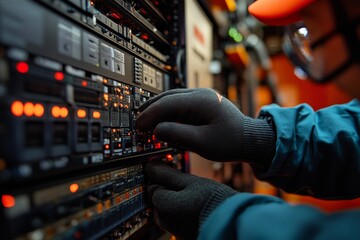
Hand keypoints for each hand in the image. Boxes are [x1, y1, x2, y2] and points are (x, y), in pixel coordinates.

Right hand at [137, 88, 274, 162]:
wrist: (250, 138)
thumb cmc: (230, 142)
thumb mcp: (203, 143)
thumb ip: (178, 135)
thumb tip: (156, 130)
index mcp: (201, 101)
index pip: (167, 104)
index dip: (150, 114)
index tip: (139, 126)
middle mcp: (200, 94)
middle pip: (168, 97)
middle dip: (151, 109)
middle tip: (138, 122)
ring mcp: (202, 96)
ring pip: (172, 98)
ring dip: (158, 108)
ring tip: (145, 119)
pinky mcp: (202, 102)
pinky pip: (180, 103)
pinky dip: (168, 110)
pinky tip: (161, 118)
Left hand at [146, 161, 235, 239]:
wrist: (233, 223)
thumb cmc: (213, 202)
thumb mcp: (190, 181)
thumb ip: (167, 174)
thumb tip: (151, 166)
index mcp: (162, 206)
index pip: (153, 186)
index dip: (164, 177)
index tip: (176, 174)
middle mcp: (164, 221)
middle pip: (160, 198)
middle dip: (171, 189)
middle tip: (190, 185)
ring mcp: (173, 229)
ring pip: (170, 207)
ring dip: (178, 199)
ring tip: (197, 196)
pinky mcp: (183, 233)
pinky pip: (178, 217)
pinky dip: (184, 209)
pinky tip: (198, 206)